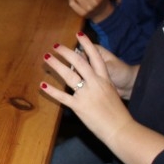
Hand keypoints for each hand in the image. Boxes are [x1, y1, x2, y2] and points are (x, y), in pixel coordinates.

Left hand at [40, 33, 163, 163]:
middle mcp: (95, 84)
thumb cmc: (117, 113)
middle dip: (66, 52)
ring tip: (46, 58)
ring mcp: (86, 94)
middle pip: (79, 62)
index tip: (79, 35)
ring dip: (56, 65)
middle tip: (55, 45)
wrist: (120, 128)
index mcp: (104, 79)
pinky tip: (42, 85)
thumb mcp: (111, 93)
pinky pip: (62, 97)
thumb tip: (90, 78)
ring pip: (69, 76)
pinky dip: (51, 91)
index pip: (95, 57)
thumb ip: (100, 84)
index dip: (87, 45)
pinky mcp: (79, 106)